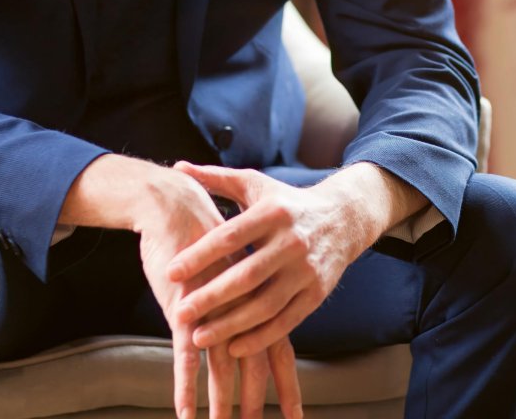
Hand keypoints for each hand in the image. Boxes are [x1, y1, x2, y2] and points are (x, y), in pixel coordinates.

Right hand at [61, 156, 301, 417]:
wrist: (176, 203)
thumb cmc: (204, 232)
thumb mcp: (232, 264)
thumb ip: (245, 288)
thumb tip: (249, 315)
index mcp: (260, 295)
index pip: (278, 348)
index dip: (287, 384)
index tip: (296, 416)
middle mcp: (243, 306)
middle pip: (255, 365)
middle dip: (255, 403)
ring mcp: (214, 309)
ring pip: (222, 368)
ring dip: (220, 404)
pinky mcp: (184, 308)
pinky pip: (185, 357)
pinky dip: (185, 388)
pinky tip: (185, 414)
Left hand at [167, 163, 378, 359]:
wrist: (343, 218)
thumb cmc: (286, 202)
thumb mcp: (255, 184)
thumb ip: (217, 179)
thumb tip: (179, 168)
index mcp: (273, 211)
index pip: (231, 236)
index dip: (200, 255)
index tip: (172, 272)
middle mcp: (292, 241)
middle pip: (247, 275)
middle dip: (211, 297)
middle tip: (180, 313)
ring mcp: (307, 270)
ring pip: (265, 304)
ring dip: (231, 325)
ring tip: (198, 338)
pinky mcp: (317, 294)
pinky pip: (286, 322)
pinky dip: (259, 338)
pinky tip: (233, 347)